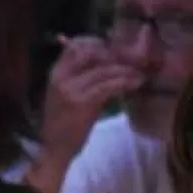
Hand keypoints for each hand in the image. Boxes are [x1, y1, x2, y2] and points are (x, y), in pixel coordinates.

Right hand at [38, 36, 138, 156]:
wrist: (54, 148)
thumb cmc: (63, 123)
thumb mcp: (66, 94)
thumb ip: (81, 77)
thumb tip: (108, 63)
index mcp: (56, 72)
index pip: (75, 45)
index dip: (97, 44)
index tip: (114, 52)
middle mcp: (61, 77)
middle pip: (91, 52)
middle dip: (113, 55)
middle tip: (130, 63)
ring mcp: (71, 89)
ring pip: (103, 70)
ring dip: (124, 70)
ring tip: (138, 75)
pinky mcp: (83, 103)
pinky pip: (108, 86)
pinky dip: (124, 82)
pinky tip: (134, 83)